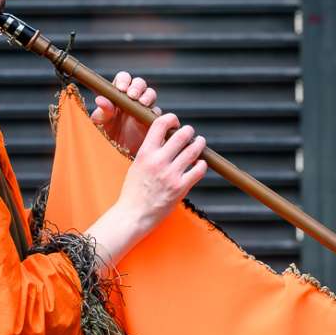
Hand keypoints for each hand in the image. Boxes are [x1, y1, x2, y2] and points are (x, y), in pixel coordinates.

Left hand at [90, 71, 161, 156]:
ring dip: (147, 97)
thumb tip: (100, 99)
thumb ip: (102, 111)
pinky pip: (158, 113)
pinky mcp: (152, 120)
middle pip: (140, 84)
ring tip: (142, 104)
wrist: (118, 153)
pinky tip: (149, 117)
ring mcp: (144, 108)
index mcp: (118, 94)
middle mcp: (132, 99)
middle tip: (132, 96)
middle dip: (137, 87)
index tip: (121, 88)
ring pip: (151, 95)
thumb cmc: (106, 135)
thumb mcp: (101, 124)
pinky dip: (155, 113)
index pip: (124, 79)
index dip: (124, 80)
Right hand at [115, 112, 207, 233]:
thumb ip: (150, 151)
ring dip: (199, 144)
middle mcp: (158, 161)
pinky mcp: (180, 188)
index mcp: (145, 153)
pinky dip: (202, 164)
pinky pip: (199, 170)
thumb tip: (166, 139)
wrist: (133, 215)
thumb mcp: (137, 165)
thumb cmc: (134, 191)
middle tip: (190, 133)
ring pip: (193, 151)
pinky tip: (200, 164)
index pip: (160, 124)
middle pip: (182, 135)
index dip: (171, 119)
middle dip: (189, 131)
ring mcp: (171, 174)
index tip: (175, 122)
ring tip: (200, 142)